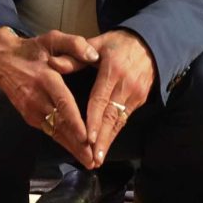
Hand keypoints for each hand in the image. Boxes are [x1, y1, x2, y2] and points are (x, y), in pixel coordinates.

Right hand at [0, 26, 96, 167]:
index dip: (75, 122)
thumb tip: (93, 55)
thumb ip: (74, 44)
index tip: (87, 137)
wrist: (1, 59)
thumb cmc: (31, 49)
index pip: (63, 103)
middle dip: (77, 144)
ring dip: (70, 147)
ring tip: (87, 161)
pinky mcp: (28, 116)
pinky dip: (62, 141)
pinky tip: (74, 150)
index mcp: (46, 78)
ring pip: (54, 132)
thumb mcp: (52, 38)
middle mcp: (37, 98)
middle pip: (60, 124)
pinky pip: (48, 130)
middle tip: (93, 160)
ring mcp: (31, 109)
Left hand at [80, 28, 155, 168]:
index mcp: (112, 70)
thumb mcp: (96, 43)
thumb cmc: (117, 44)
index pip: (100, 99)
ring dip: (109, 141)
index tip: (88, 138)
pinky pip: (125, 119)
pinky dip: (115, 133)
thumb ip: (74, 56)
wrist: (150, 43)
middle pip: (112, 117)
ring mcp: (135, 94)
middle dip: (102, 140)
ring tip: (98, 159)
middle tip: (92, 159)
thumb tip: (52, 64)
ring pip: (119, 122)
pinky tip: (106, 146)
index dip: (94, 121)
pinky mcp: (140, 100)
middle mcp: (126, 85)